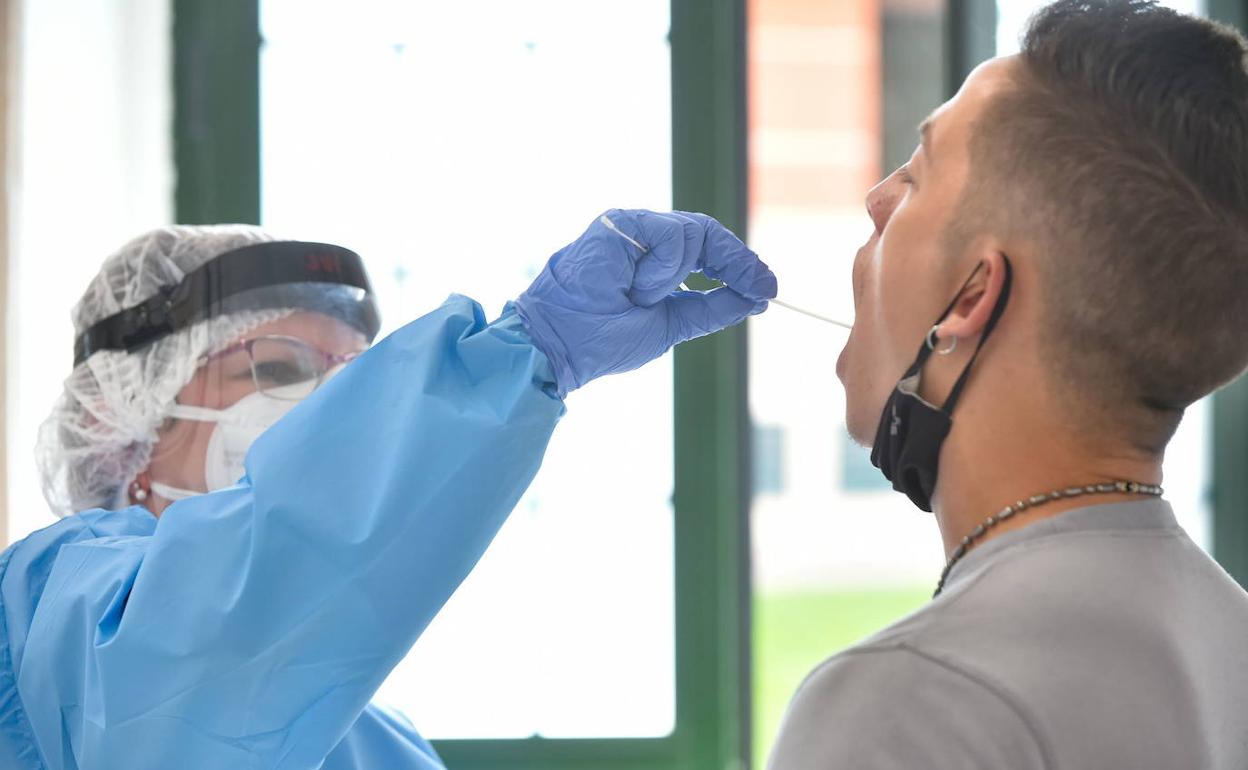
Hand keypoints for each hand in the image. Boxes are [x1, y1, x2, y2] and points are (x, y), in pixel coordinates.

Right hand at [515, 209, 776, 396]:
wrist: (563, 344)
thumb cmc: (605, 339)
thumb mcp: (672, 325)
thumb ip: (710, 309)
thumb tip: (756, 298)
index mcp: (655, 260)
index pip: (709, 250)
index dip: (740, 266)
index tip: (768, 288)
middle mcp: (645, 237)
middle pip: (707, 233)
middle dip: (738, 262)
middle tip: (763, 287)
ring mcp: (631, 226)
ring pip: (691, 233)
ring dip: (679, 275)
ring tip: (644, 299)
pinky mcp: (618, 221)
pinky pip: (669, 235)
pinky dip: (664, 268)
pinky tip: (636, 287)